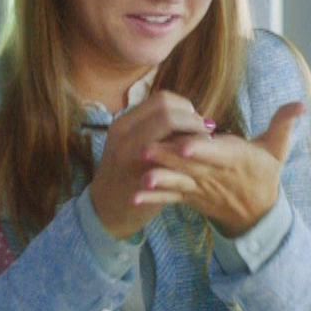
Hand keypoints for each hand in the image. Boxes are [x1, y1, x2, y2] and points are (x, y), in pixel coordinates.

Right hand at [86, 89, 213, 239]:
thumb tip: (189, 115)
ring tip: (205, 148)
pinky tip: (198, 166)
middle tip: (204, 135)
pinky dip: (191, 158)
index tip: (194, 123)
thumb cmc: (124, 174)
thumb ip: (152, 128)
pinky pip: (174, 160)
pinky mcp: (143, 178)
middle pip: (168, 112)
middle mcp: (125, 136)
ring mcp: (133, 157)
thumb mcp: (129, 144)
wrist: (105, 209)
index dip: (185, 109)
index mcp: (124, 124)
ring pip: (171, 132)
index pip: (162, 100)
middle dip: (193, 122)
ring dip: (195, 138)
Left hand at [137, 101, 304, 237]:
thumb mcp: (276, 151)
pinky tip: (135, 197)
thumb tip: (300, 104)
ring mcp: (201, 188)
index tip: (186, 144)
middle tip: (147, 150)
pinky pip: (170, 198)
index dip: (202, 148)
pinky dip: (154, 198)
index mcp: (235, 159)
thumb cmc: (263, 175)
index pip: (218, 152)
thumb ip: (283, 125)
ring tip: (141, 177)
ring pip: (178, 182)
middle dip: (169, 159)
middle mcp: (216, 175)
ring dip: (160, 180)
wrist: (256, 214)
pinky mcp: (190, 197)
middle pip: (191, 165)